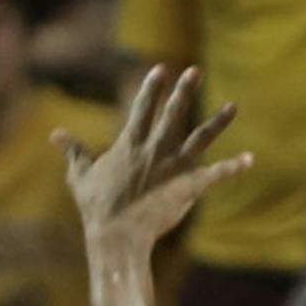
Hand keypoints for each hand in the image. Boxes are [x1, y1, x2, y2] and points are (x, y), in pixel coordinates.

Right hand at [64, 64, 250, 249]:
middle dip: (184, 91)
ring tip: (233, 107)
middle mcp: (154, 150)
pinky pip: (215, 175)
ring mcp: (173, 168)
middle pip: (172, 114)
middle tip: (195, 71)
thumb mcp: (80, 176)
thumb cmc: (96, 209)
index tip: (161, 69)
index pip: (142, 109)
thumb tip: (55, 134)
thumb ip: (73, 152)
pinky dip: (233, 168)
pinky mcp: (187, 187)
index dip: (152, 88)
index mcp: (130, 145)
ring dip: (218, 122)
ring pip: (200, 138)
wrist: (116, 237)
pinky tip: (249, 160)